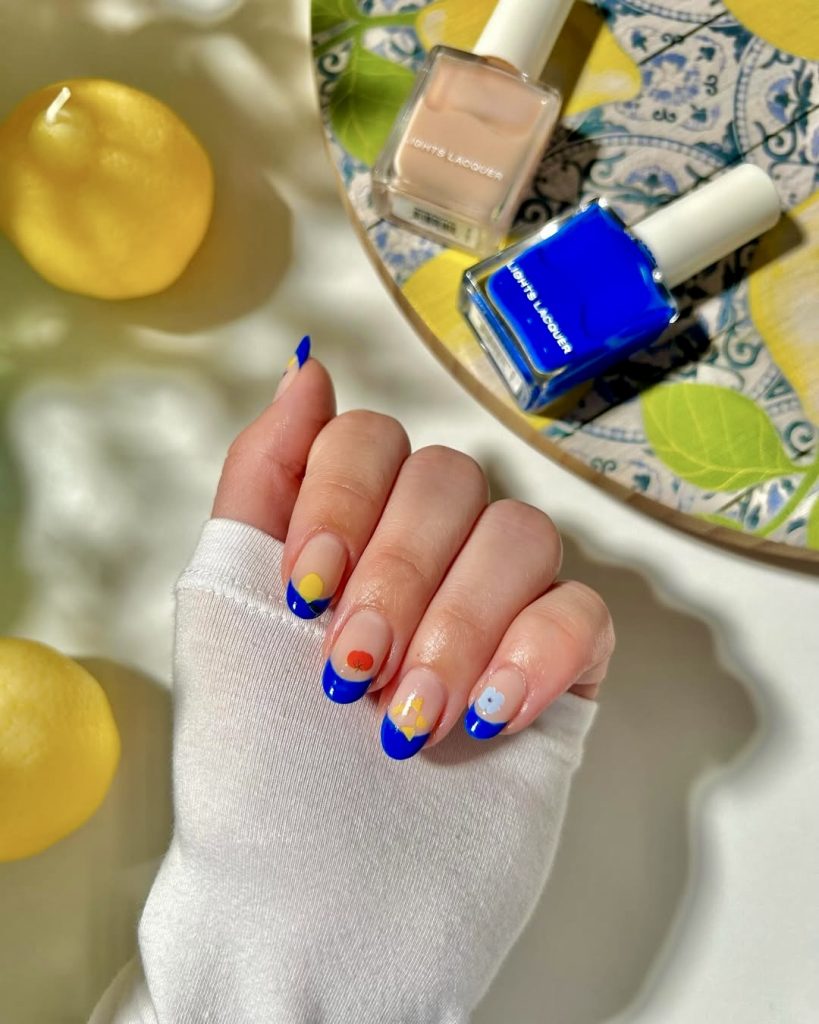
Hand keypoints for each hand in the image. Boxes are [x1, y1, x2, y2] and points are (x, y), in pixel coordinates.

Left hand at [212, 339, 613, 759]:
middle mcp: (424, 556)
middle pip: (449, 481)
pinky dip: (535, 653)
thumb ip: (264, 480)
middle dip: (397, 576)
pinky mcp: (558, 669)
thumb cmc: (258, 766)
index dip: (340, 499)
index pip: (370, 442)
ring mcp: (497, 607)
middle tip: (352, 670)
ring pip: (521, 534)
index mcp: (346, 533)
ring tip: (409, 718)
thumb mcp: (227, 610)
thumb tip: (307, 368)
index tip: (306, 590)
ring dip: (459, 624)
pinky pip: (583, 613)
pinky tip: (485, 718)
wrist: (320, 906)